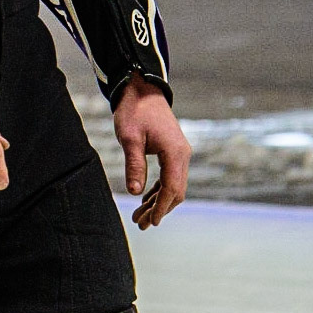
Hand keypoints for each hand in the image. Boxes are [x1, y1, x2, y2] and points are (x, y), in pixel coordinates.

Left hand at [113, 72, 190, 229]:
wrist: (142, 88)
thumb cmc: (134, 110)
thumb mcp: (130, 138)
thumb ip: (134, 165)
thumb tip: (135, 192)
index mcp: (175, 152)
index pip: (171, 188)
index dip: (161, 208)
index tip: (151, 222)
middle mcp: (182, 154)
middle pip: (176, 191)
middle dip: (160, 209)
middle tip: (142, 223)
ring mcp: (179, 152)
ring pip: (173, 185)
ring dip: (158, 201)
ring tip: (140, 216)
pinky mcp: (173, 150)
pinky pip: (170, 176)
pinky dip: (159, 189)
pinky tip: (146, 198)